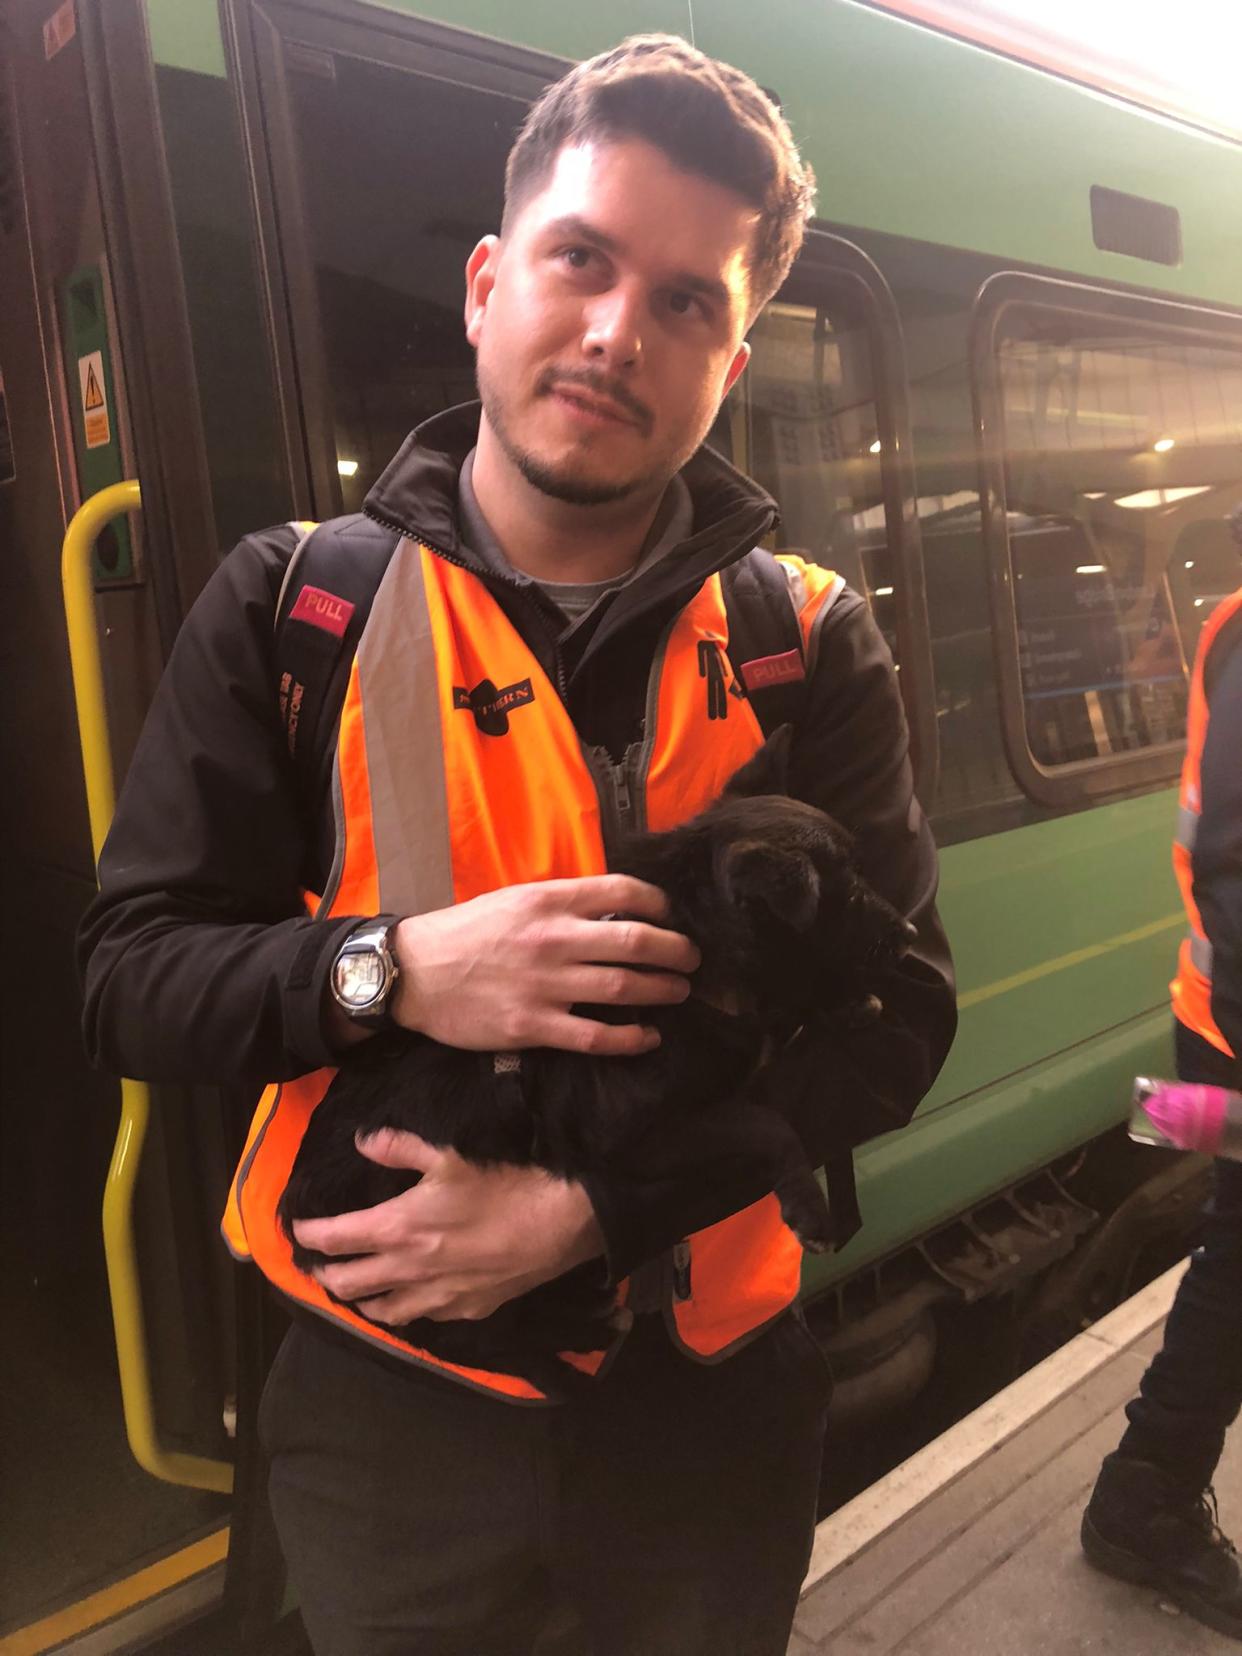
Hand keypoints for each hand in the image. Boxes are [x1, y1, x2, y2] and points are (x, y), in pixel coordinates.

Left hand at [291, 1128, 604, 1323]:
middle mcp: (407, 1270)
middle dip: (323, 1273)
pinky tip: (407, 1298)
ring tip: (353, 1287)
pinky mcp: (463, 1310)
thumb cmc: (502, 1183)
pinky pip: (421, 1316)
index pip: (335, 1239)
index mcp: (398, 1227)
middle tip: (315, 1263)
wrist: (558, 1223)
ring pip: (380, 1311)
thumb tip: (362, 1141)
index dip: (308, 1235)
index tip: (296, 1230)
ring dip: (359, 1299)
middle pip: (347, 1283)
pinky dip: (403, 1308)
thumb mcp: (448, 1154)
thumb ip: (399, 1148)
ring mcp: (435, 1297)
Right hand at [391, 875, 699, 1054]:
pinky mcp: (532, 1026)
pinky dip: (630, 1037)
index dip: (658, 903)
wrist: (413, 974)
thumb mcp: (512, 900)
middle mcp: (552, 939)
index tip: (671, 915)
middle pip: (635, 941)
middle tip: (692, 958)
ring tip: (679, 991)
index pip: (622, 891)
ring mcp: (544, 985)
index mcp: (547, 900)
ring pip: (623, 987)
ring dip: (661, 990)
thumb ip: (560, 904)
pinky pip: (595, 1035)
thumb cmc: (463, 934)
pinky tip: (648, 1037)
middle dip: (675, 950)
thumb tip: (612, 909)